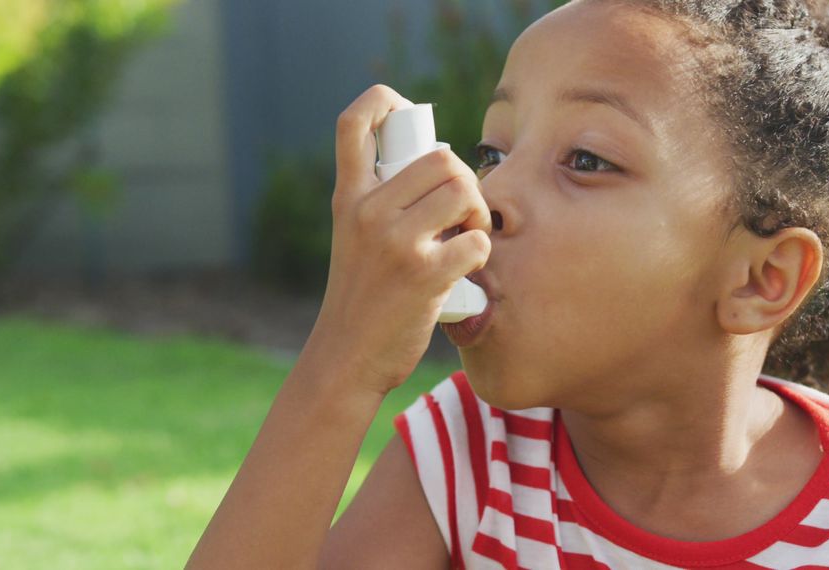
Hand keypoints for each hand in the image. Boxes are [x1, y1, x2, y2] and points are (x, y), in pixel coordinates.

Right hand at [304, 84, 491, 394]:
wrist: (345, 359)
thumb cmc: (361, 299)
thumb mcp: (353, 241)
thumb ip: (382, 206)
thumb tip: (444, 174)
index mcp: (349, 198)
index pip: (354, 123)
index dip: (384, 101)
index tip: (409, 119)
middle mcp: (367, 212)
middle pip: (441, 158)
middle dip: (468, 181)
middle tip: (464, 212)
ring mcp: (395, 242)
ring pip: (463, 191)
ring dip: (479, 213)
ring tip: (470, 235)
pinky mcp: (423, 275)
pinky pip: (477, 241)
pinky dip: (483, 251)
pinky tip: (469, 267)